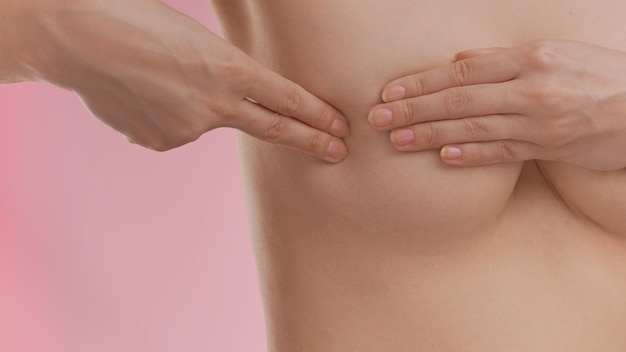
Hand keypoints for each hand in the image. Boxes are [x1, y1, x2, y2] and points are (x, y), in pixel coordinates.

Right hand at [10, 0, 348, 161]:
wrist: (74, 37)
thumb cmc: (136, 18)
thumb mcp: (196, 35)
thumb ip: (223, 71)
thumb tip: (228, 96)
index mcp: (228, 67)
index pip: (287, 98)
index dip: (317, 114)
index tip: (340, 128)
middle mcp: (214, 105)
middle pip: (274, 127)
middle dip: (310, 140)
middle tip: (338, 152)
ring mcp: (187, 129)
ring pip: (206, 120)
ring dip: (194, 104)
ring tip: (157, 75)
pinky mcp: (159, 142)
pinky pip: (175, 128)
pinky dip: (167, 113)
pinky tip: (142, 92)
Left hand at [368, 40, 625, 170]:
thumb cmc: (594, 73)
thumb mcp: (552, 52)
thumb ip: (502, 58)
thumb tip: (457, 60)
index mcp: (529, 58)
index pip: (461, 71)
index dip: (421, 82)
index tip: (389, 93)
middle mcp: (531, 88)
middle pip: (459, 99)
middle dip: (413, 110)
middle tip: (376, 119)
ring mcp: (540, 120)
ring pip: (473, 127)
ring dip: (430, 134)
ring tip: (396, 141)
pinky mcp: (550, 147)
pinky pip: (502, 153)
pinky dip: (471, 155)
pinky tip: (442, 157)